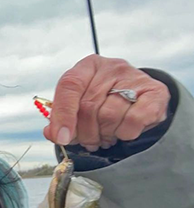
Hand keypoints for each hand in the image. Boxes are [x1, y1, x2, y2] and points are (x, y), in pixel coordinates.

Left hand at [44, 55, 170, 150]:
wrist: (142, 100)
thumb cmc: (105, 103)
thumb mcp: (80, 106)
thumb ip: (62, 118)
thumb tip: (52, 133)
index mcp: (87, 67)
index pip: (69, 86)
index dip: (63, 115)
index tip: (62, 137)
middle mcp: (111, 67)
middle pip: (88, 106)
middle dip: (85, 132)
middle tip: (89, 141)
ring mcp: (135, 77)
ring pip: (109, 115)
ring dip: (105, 134)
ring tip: (106, 136)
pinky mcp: (156, 92)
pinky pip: (133, 121)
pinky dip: (124, 133)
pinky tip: (122, 132)